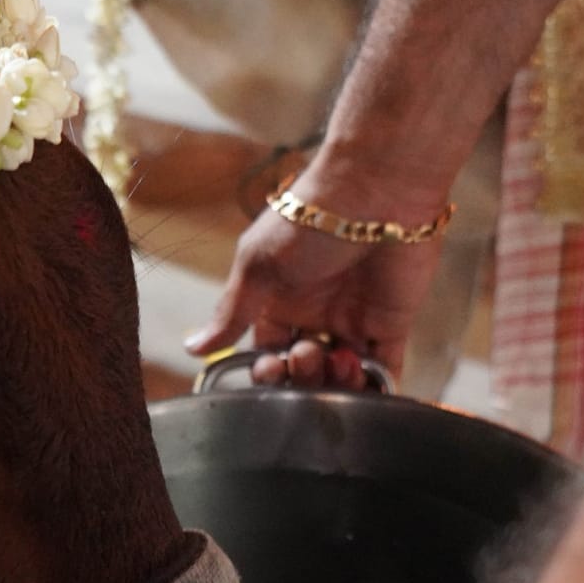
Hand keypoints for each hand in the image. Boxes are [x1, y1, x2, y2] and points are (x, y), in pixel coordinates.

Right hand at [184, 170, 445, 389]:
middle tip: (308, 355)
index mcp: (279, 301)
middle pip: (305, 370)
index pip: (268, 352)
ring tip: (338, 360)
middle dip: (303, 376)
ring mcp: (354, 320)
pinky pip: (385, 369)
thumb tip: (192, 348)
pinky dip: (377, 388)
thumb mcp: (258, 265)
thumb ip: (231, 313)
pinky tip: (368, 391)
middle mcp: (315, 314)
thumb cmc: (310, 220)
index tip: (271, 368)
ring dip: (337, 384)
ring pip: (342, 376)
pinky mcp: (391, 323)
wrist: (376, 191)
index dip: (268, 370)